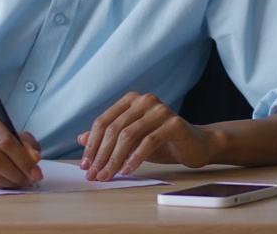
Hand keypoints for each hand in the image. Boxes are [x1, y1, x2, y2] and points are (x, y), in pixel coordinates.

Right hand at [0, 109, 42, 188]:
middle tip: (29, 180)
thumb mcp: (10, 132)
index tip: (36, 172)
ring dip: (10, 181)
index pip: (5, 140)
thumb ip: (26, 143)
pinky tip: (7, 182)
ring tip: (20, 182)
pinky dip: (0, 185)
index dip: (23, 159)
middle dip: (17, 173)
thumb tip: (34, 157)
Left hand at [77, 92, 214, 179]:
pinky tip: (127, 171)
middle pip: (114, 129)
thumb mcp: (131, 140)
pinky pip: (148, 142)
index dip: (92, 144)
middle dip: (101, 155)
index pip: (103, 122)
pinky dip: (135, 158)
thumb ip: (109, 137)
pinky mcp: (174, 123)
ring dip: (115, 159)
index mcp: (130, 100)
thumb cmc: (161, 142)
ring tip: (108, 176)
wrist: (196, 145)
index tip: (85, 165)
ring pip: (129, 135)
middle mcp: (144, 100)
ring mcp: (160, 109)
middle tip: (94, 174)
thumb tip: (81, 139)